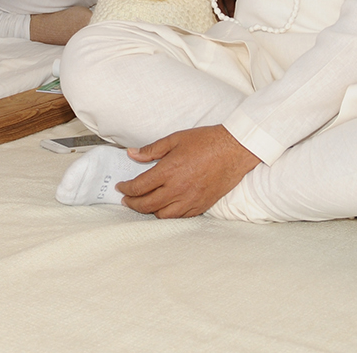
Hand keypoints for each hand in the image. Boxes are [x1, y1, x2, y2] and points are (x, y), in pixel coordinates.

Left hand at [118, 125, 260, 217]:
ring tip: (143, 205)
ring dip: (150, 211)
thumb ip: (152, 150)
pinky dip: (168, 215)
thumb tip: (132, 154)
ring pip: (163, 215)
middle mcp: (178, 189)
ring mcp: (191, 200)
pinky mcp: (202, 205)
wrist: (235, 150)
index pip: (139, 186)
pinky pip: (180, 217)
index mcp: (169, 171)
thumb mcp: (175, 139)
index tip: (121, 188)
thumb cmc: (206, 141)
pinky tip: (164, 208)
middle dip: (133, 204)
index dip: (126, 189)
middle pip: (147, 205)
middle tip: (126, 200)